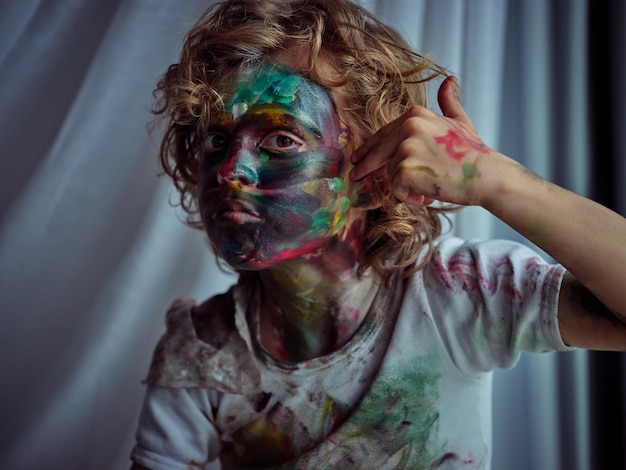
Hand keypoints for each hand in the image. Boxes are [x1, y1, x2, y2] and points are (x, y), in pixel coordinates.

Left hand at [349, 76, 491, 206]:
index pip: (383, 134)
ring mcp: (405, 147)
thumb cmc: (472, 153)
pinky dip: (408, 198)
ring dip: (404, 187)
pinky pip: (395, 189)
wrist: (486, 175)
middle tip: (355, 177)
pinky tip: (426, 196)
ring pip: (389, 174)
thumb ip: (449, 103)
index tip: (358, 157)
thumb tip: (449, 80)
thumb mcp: (459, 122)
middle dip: (365, 167)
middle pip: (377, 153)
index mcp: (416, 115)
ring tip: (427, 189)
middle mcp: (408, 127)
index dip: (369, 147)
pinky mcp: (404, 169)